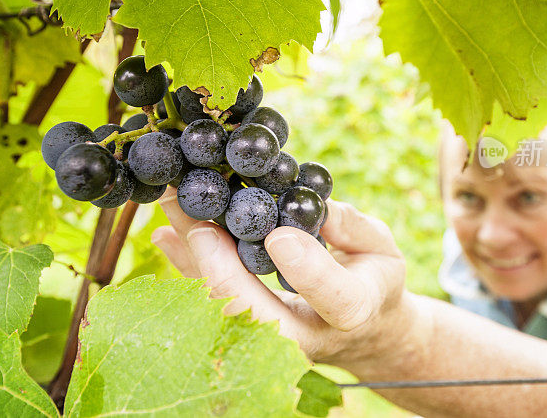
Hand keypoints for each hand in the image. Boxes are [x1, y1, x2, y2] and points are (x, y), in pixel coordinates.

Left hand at [152, 186, 409, 363]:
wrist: (362, 328)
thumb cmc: (373, 278)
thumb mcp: (381, 247)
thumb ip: (354, 227)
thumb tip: (315, 207)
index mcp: (354, 310)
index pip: (333, 297)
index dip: (306, 269)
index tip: (279, 236)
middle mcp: (306, 335)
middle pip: (258, 315)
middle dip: (221, 270)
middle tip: (200, 223)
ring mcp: (270, 340)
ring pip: (223, 308)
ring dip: (194, 257)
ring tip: (173, 207)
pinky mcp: (245, 329)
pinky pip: (210, 301)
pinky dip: (187, 264)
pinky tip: (165, 234)